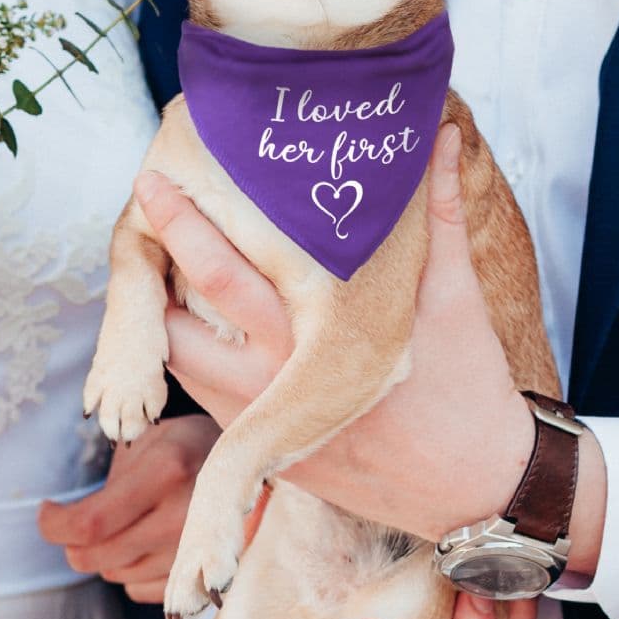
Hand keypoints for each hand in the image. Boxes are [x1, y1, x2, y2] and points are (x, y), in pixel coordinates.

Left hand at [37, 416, 216, 601]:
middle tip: (72, 521)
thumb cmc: (191, 447)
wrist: (255, 471)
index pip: (90, 523)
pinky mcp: (202, 580)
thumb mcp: (151, 438)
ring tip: (122, 523)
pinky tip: (145, 541)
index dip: (54, 525)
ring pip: (115, 574)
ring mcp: (196, 555)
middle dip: (72, 542)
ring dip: (105, 554)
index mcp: (167, 471)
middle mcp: (183, 518)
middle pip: (96, 557)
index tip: (47, 513)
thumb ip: (112, 475)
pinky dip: (130, 569)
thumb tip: (65, 517)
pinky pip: (138, 589)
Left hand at [151, 124, 538, 544]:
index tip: (155, 179)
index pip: (223, 275)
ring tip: (161, 256)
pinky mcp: (267, 453)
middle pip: (177, 319)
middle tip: (142, 204)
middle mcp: (277, 382)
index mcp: (317, 338)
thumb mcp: (455, 295)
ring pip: (179, 362)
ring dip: (165, 313)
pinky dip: (190, 354)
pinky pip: (203, 397)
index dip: (182, 226)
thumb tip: (443, 131)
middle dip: (154, 264)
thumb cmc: (468, 386)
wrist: (476, 487)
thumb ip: (439, 210)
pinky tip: (194, 315)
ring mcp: (265, 423)